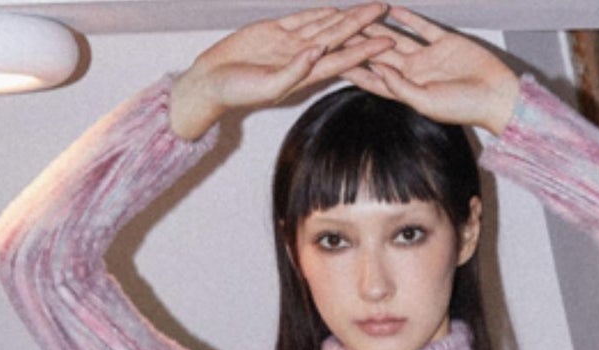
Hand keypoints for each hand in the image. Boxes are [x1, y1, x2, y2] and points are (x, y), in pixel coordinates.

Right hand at [170, 6, 402, 136]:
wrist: (210, 82)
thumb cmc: (237, 91)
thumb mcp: (267, 86)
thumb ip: (294, 71)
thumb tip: (317, 52)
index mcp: (305, 75)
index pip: (343, 59)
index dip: (366, 50)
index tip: (387, 42)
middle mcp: (302, 58)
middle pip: (341, 38)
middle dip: (365, 26)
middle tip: (388, 13)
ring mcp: (290, 44)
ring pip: (326, 26)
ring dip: (348, 18)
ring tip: (371, 9)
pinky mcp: (275, 30)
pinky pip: (303, 19)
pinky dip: (321, 14)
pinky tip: (337, 10)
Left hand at [335, 7, 519, 134]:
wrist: (495, 96)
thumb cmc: (464, 108)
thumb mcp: (427, 102)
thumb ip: (401, 87)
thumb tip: (378, 70)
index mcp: (408, 92)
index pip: (375, 80)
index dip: (355, 69)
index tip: (334, 60)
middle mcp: (414, 74)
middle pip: (381, 56)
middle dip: (360, 44)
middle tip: (339, 31)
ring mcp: (428, 58)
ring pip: (396, 38)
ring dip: (378, 27)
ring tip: (358, 15)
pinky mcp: (444, 42)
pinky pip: (421, 27)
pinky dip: (407, 17)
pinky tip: (390, 7)